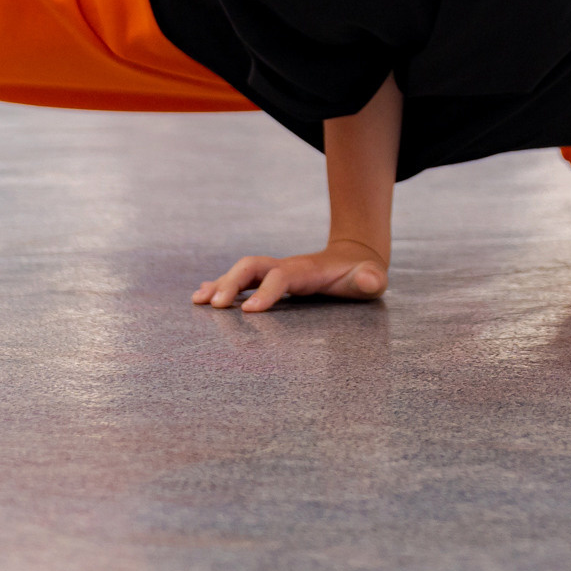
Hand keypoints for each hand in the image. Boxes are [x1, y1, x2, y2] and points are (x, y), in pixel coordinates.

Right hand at [194, 239, 388, 311]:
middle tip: (215, 306)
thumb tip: (369, 280)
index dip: (266, 291)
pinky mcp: (269, 278)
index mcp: (306, 270)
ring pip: (241, 271)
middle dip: (232, 284)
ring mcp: (274, 270)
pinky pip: (240, 280)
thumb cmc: (361, 274)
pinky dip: (220, 285)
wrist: (353, 258)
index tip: (249, 312)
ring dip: (219, 284)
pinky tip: (201, 297)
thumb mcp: (372, 278)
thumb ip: (371, 279)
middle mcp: (285, 266)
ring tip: (198, 301)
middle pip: (252, 267)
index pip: (281, 276)